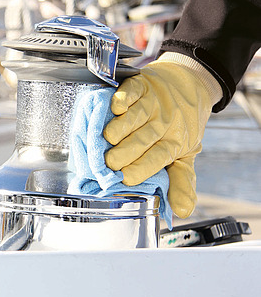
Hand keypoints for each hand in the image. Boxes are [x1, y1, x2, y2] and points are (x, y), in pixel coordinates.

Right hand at [103, 59, 215, 217]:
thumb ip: (181, 181)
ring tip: (107, 139)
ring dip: (120, 128)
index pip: (157, 158)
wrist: (189, 85)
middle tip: (109, 163)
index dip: (141, 168)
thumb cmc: (180, 124)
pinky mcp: (142, 84)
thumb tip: (183, 211)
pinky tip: (114, 107)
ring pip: (135, 116)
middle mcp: (163, 122)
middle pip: (143, 139)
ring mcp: (152, 103)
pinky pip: (132, 91)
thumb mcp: (185, 153)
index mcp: (174, 142)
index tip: (125, 179)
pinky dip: (123, 98)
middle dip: (125, 152)